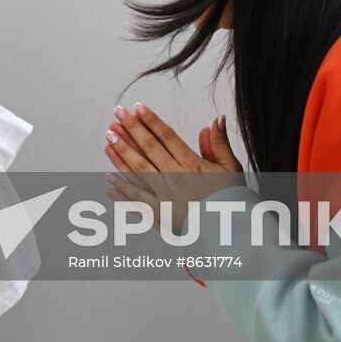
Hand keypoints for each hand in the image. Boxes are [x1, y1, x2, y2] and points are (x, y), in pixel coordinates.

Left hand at [104, 103, 243, 229]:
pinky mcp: (160, 214)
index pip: (167, 137)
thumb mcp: (231, 169)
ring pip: (139, 170)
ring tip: (108, 138)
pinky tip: (109, 182)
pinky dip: (123, 191)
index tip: (138, 107)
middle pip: (149, 148)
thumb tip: (215, 120)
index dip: (151, 120)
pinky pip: (138, 200)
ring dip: (122, 153)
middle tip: (117, 114)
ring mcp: (166, 196)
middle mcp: (176, 177)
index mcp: (192, 165)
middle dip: (131, 129)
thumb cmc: (232, 201)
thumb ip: (220, 144)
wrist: (231, 234)